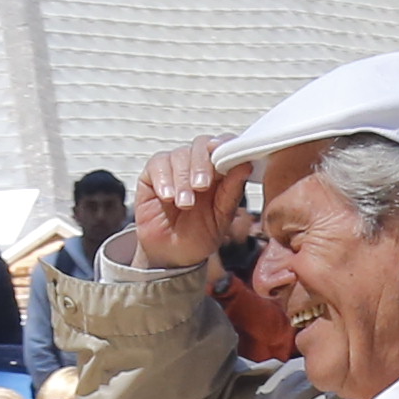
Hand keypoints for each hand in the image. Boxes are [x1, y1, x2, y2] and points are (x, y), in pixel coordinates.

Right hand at [122, 135, 230, 273]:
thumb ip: (232, 191)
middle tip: (201, 187)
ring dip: (182, 179)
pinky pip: (157, 164)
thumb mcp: (221, 218)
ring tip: (184, 204)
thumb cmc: (200, 235)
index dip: (224, 144)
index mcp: (219, 171)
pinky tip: (168, 197)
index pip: (224, 145)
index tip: (223, 154)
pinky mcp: (152, 175)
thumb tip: (246, 165)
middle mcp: (197, 164)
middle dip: (202, 164)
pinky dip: (163, 179)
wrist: (173, 255)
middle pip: (201, 145)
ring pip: (179, 155)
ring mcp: (174, 167)